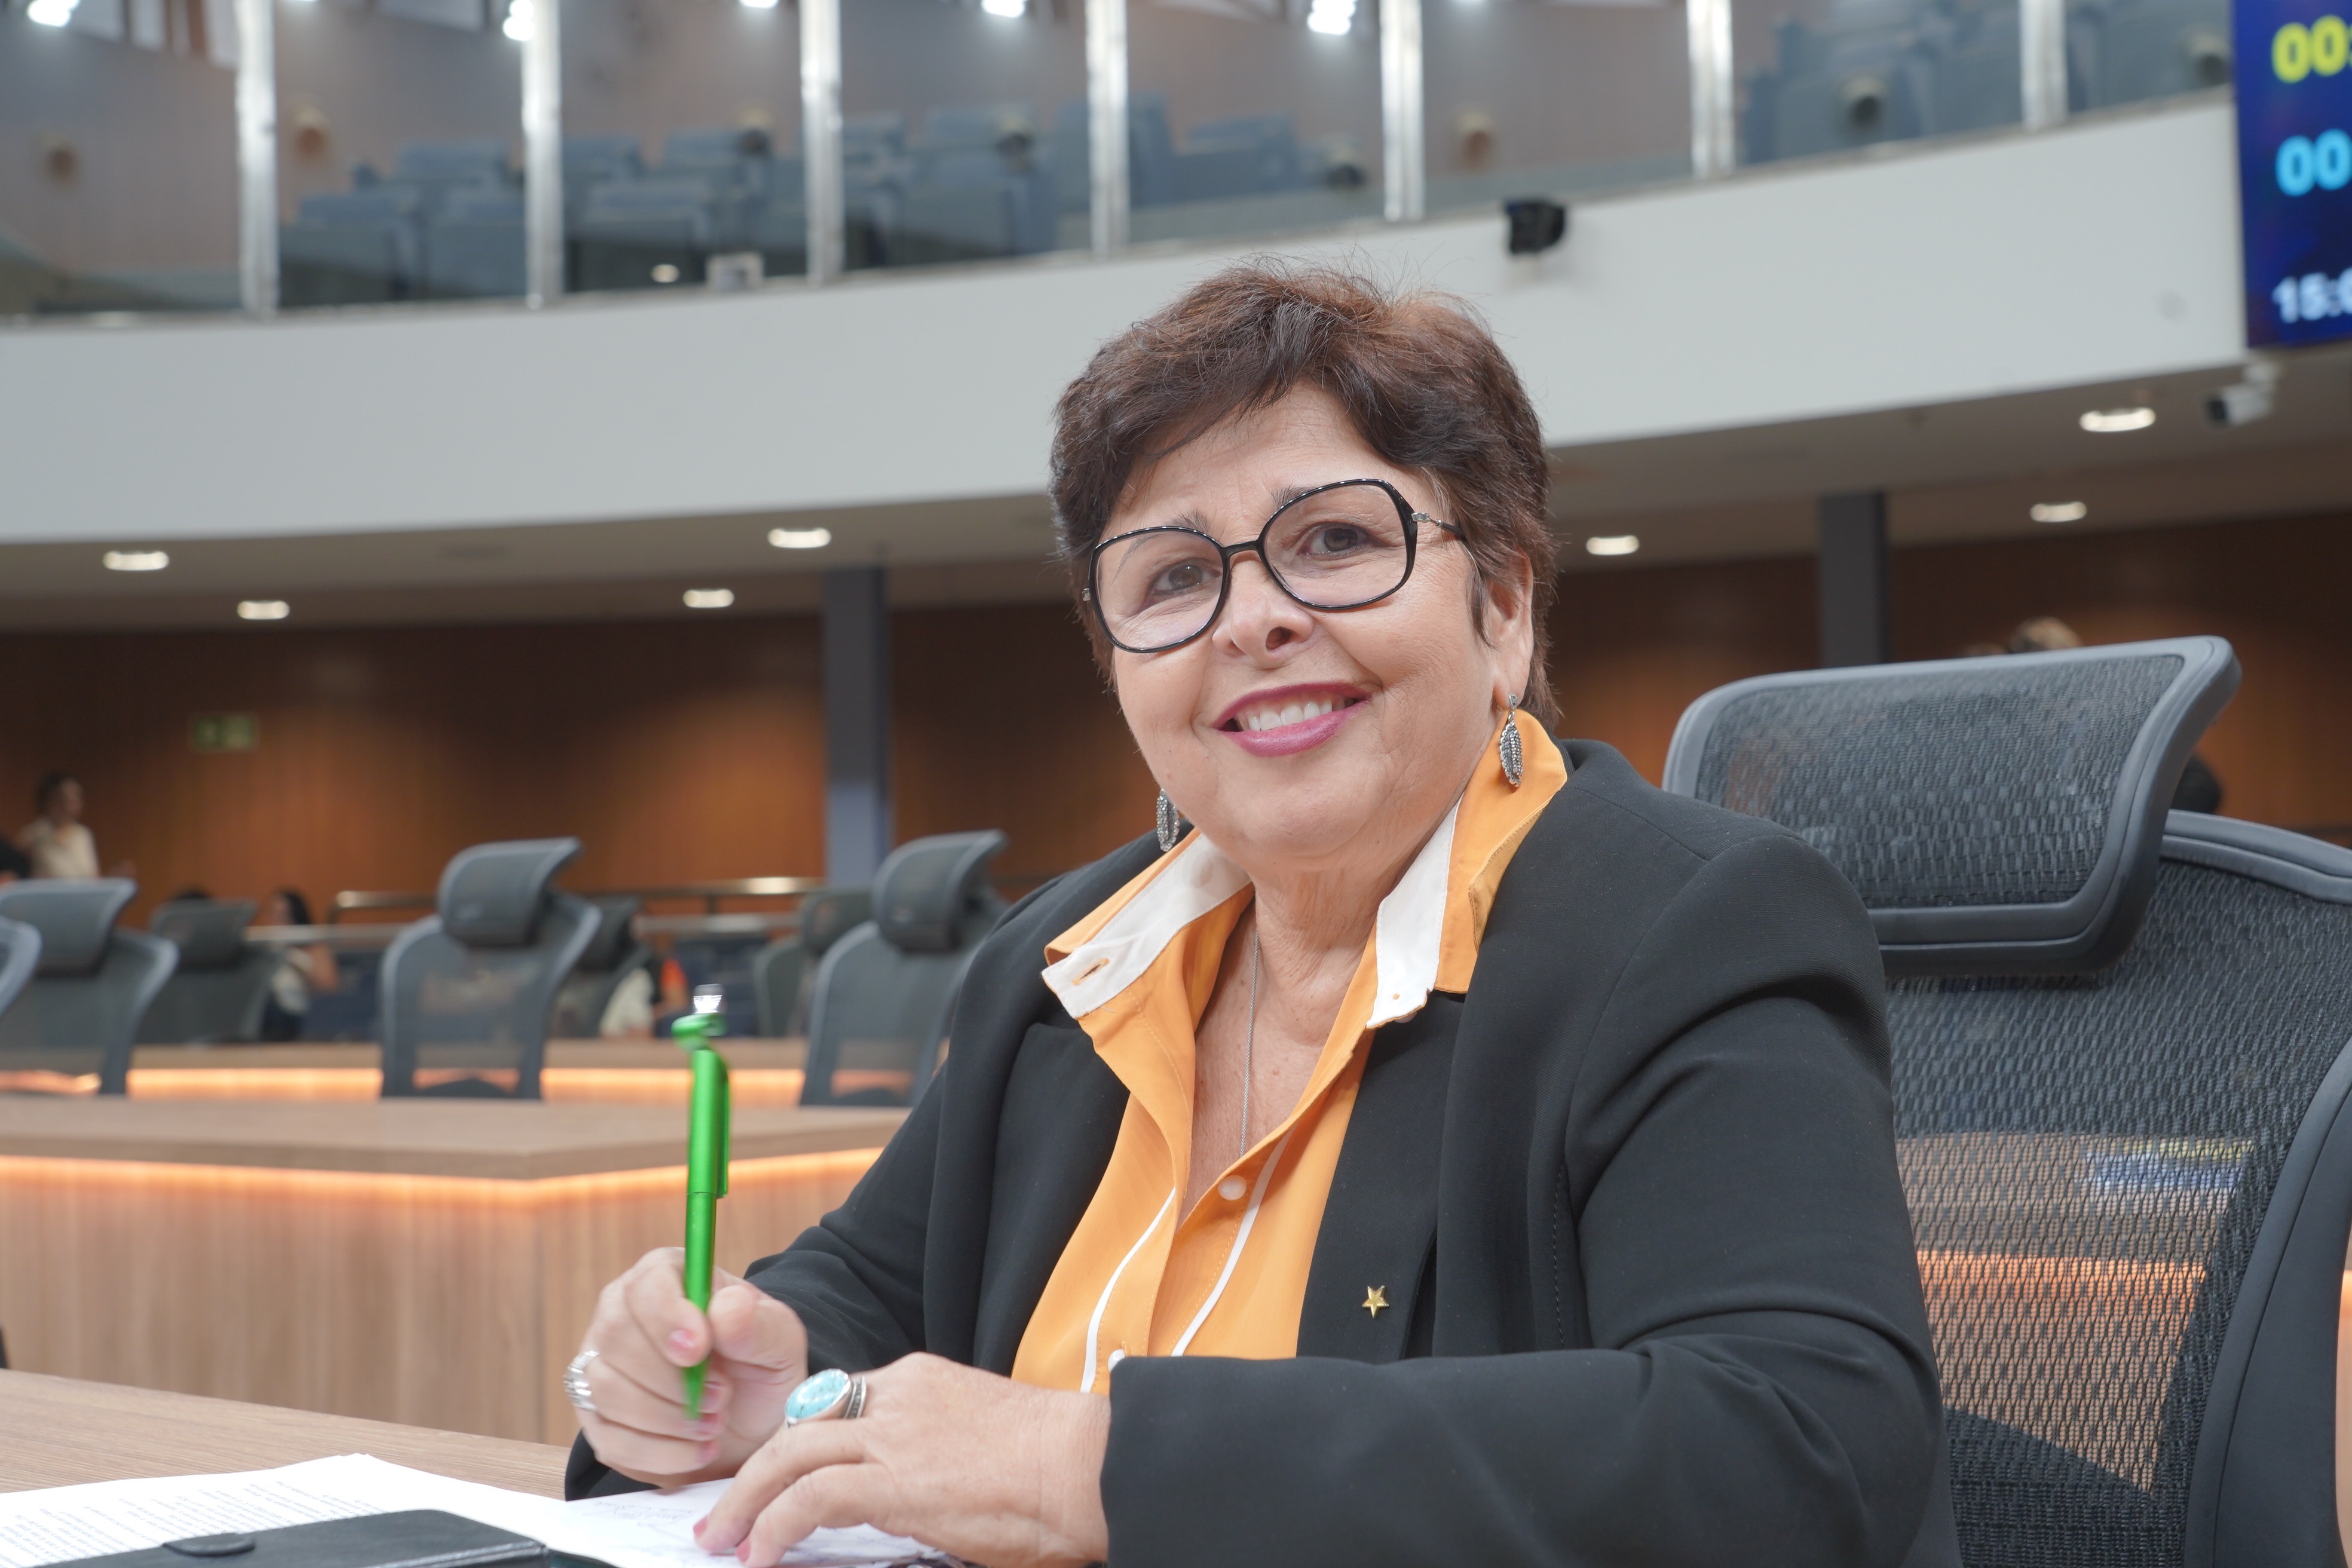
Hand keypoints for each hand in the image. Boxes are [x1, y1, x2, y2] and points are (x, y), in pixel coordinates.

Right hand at [576, 1248, 808, 1485]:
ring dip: (668, 1417)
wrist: (749, 1425)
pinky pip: (609, 1439)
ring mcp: (600, 1366)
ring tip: (714, 1423)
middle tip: (722, 1397)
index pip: (647, 1284)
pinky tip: (697, 1449)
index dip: (667, 1317)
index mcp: (666, 1276)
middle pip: (616, 1336)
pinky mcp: (596, 1418)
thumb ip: (758, 1323)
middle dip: (673, 1379)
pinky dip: (660, 1452)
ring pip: (606, 1389)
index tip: (699, 1350)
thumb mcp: (779, 1342)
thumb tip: (724, 1311)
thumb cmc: (759, 1369)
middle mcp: (621, 1313)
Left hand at [695, 1353, 1110, 1567]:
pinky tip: (763, 1554)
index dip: (797, 1445)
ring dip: (748, 1501)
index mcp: (921, 1381)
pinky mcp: (895, 1479)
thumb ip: (935, 1454)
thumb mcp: (986, 1439)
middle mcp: (898, 1395)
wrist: (1089, 1463)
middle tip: (725, 1514)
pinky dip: (777, 1525)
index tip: (778, 1479)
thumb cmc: (1059, 1464)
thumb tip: (919, 1497)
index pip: (836, 1404)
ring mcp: (894, 1433)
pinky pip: (812, 1497)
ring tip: (725, 1540)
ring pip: (791, 1454)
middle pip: (800, 1424)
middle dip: (754, 1471)